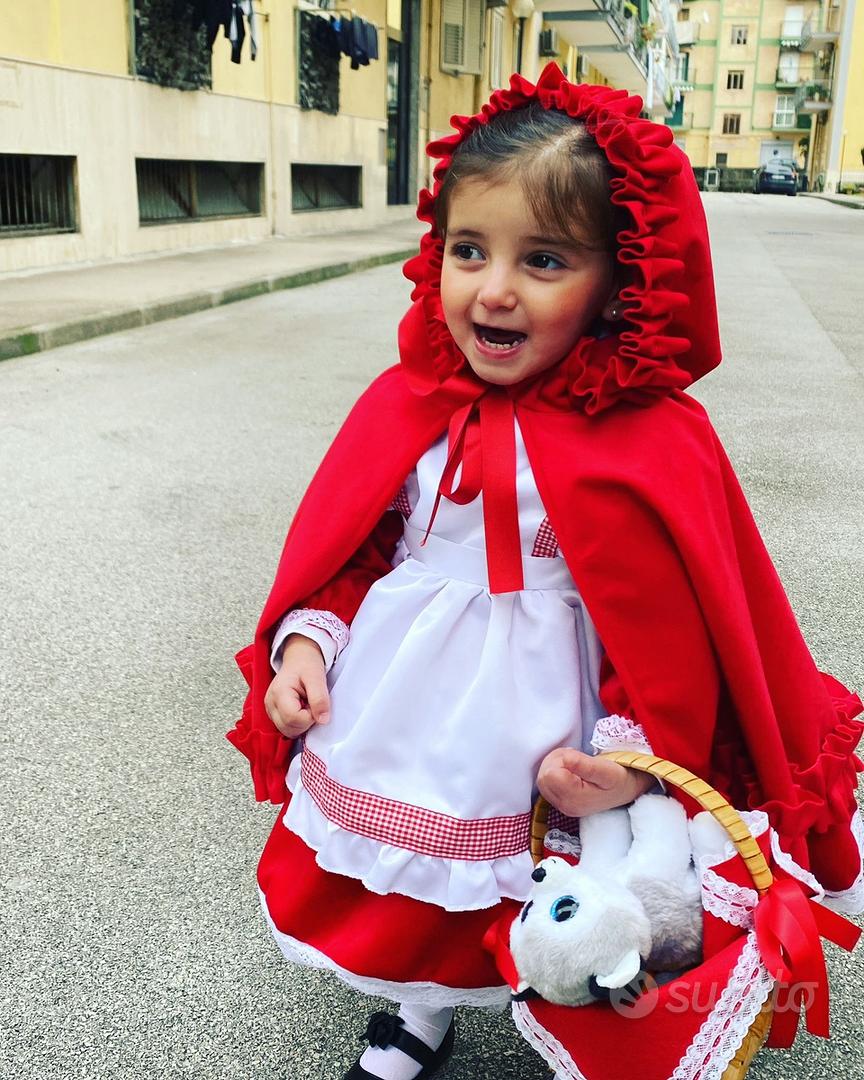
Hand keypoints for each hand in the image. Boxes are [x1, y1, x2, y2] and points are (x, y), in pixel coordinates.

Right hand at [264, 634, 330, 738]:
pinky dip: (297, 723)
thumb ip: (320, 699)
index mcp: (279, 693)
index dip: (310, 716)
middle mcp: (270, 703)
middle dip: (306, 721)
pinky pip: (286, 727)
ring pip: (287, 731)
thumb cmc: (307, 664)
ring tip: (306, 705)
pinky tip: (302, 709)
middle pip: (289, 729)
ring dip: (302, 723)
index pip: (293, 719)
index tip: (315, 703)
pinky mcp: (273, 713)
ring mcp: (270, 709)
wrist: (299, 657)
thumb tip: (323, 720)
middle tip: (312, 704)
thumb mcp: (317, 677)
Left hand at [537, 748, 653, 816]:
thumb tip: (564, 760)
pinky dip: (554, 771)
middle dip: (556, 761)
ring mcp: (561, 805)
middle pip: (543, 776)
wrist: (626, 789)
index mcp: (575, 799)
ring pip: (542, 778)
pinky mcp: (559, 800)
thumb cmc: (618, 778)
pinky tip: (570, 770)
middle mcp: (565, 806)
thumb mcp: (606, 769)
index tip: (577, 758)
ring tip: (575, 763)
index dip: (561, 759)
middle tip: (575, 758)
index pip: (549, 774)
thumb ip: (583, 765)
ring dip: (555, 764)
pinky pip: (545, 782)